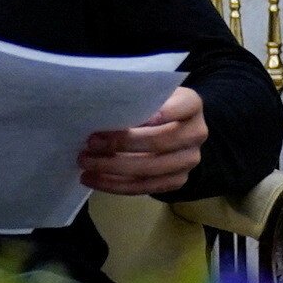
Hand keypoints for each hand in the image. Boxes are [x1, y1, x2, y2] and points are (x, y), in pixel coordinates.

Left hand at [80, 82, 209, 196]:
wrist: (175, 130)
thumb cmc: (154, 106)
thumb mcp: (151, 95)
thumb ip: (137, 100)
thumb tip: (103, 113)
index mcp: (192, 105)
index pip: (183, 106)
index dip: (163, 112)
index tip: (138, 116)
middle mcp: (197, 133)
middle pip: (159, 142)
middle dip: (122, 144)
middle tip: (91, 143)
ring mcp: (189, 160)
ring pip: (150, 169)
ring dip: (113, 168)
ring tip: (85, 164)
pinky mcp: (178, 180)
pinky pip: (145, 187)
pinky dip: (116, 185)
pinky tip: (94, 179)